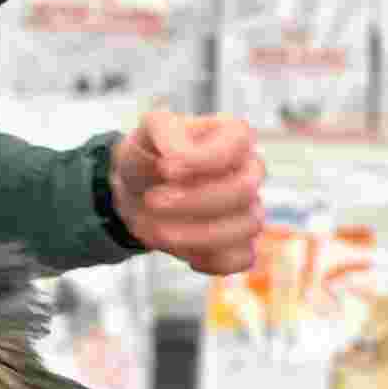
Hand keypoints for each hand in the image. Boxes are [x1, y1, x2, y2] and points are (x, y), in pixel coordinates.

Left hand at [107, 107, 263, 276]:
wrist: (137, 192)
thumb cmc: (150, 156)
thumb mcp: (147, 129)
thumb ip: (165, 130)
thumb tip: (180, 160)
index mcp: (234, 136)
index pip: (240, 142)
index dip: (201, 160)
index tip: (163, 168)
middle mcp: (249, 171)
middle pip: (244, 190)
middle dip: (193, 201)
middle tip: (151, 200)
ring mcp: (249, 209)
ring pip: (245, 227)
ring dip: (193, 234)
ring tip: (154, 228)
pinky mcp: (240, 243)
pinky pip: (241, 258)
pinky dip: (209, 259)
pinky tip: (182, 249)